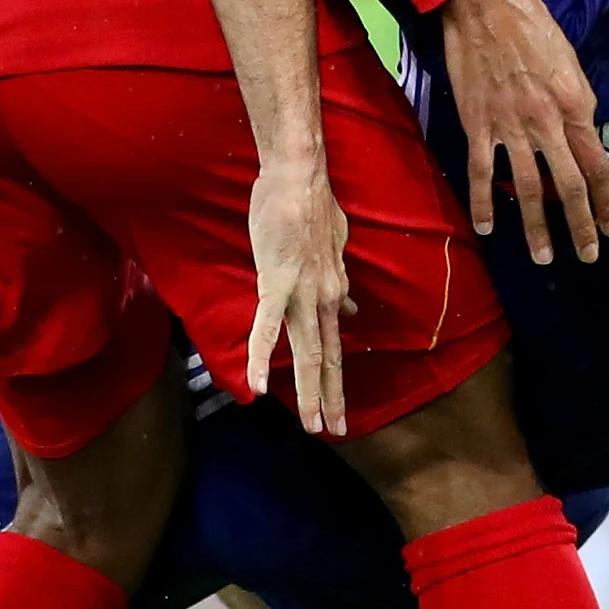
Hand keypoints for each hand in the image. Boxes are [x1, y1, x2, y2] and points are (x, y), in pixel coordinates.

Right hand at [238, 152, 354, 436]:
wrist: (300, 176)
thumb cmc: (310, 206)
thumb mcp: (336, 249)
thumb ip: (340, 284)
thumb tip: (349, 311)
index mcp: (333, 293)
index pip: (337, 347)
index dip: (338, 382)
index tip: (342, 411)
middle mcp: (324, 299)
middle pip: (326, 358)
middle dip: (329, 398)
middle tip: (332, 432)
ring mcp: (302, 293)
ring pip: (305, 352)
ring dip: (308, 391)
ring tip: (312, 424)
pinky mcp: (276, 281)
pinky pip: (267, 327)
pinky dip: (261, 358)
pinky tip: (259, 387)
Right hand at [437, 0, 608, 264]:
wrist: (484, 3)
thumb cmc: (531, 23)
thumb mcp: (570, 60)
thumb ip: (577, 101)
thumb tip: (582, 134)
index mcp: (575, 103)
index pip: (598, 164)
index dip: (607, 201)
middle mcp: (548, 120)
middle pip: (570, 185)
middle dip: (582, 227)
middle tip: (588, 256)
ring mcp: (511, 125)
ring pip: (530, 188)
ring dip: (537, 228)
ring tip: (544, 257)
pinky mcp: (478, 124)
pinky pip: (483, 172)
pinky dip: (484, 203)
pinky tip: (486, 228)